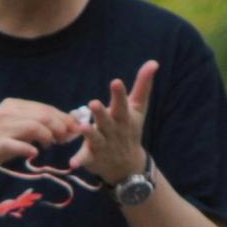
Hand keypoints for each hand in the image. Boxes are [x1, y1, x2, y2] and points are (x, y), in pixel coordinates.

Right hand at [0, 98, 80, 178]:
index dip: (63, 117)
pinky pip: (17, 144)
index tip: (75, 128)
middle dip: (60, 126)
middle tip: (68, 138)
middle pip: (42, 115)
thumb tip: (59, 129)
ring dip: (47, 136)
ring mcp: (2, 128)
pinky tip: (34, 153)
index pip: (44, 108)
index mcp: (14, 106)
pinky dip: (28, 148)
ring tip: (52, 145)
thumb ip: (32, 126)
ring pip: (33, 126)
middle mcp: (8, 113)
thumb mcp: (13, 129)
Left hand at [68, 61, 156, 183]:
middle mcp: (113, 131)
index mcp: (123, 117)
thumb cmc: (130, 129)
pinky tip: (72, 163)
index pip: (122, 104)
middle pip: (106, 121)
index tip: (116, 82)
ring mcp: (103, 145)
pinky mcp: (92, 157)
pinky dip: (79, 161)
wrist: (127, 165)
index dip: (119, 94)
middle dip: (101, 113)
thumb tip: (153, 62)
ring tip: (82, 127)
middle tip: (93, 103)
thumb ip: (142, 85)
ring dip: (89, 134)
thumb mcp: (138, 108)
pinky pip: (85, 159)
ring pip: (95, 139)